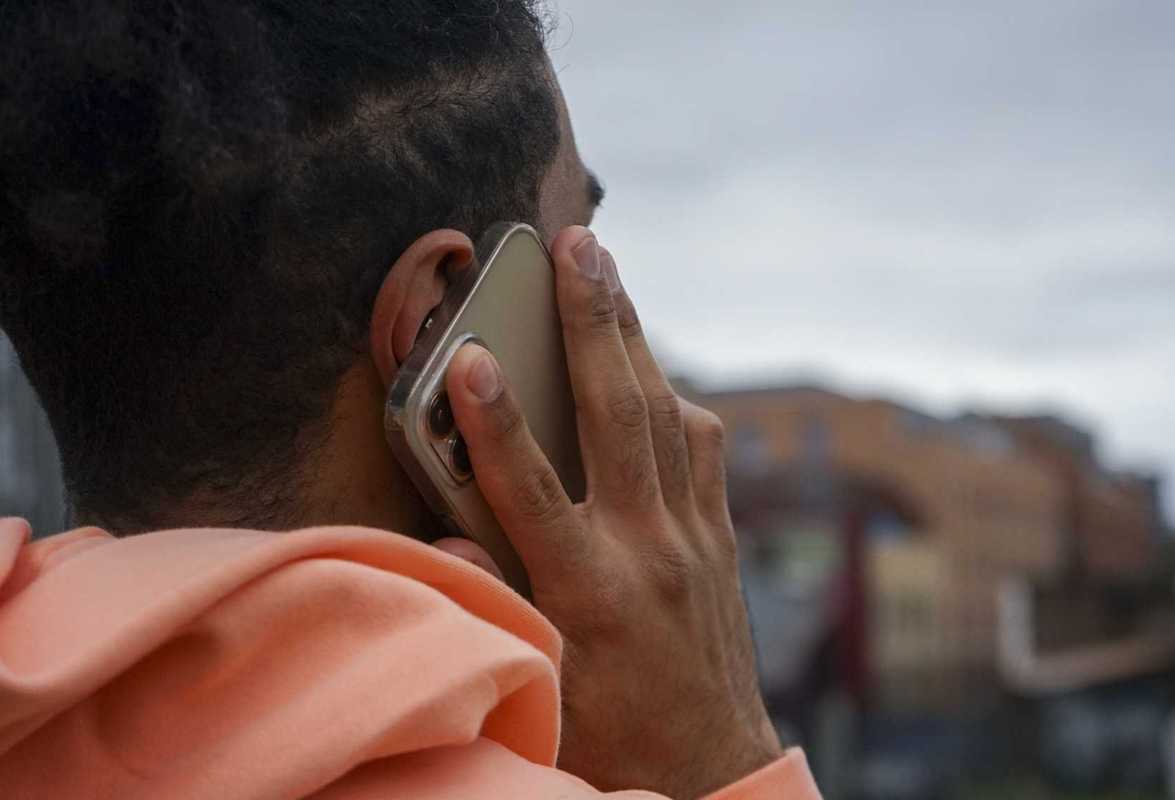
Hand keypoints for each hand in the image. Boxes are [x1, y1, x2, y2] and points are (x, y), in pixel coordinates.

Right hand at [442, 226, 781, 797]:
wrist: (714, 769)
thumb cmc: (610, 735)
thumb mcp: (538, 681)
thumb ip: (495, 598)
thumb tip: (452, 528)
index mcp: (588, 592)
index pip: (531, 488)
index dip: (494, 421)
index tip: (467, 356)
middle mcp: (649, 550)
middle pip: (617, 415)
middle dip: (592, 322)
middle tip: (577, 246)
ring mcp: (693, 537)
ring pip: (665, 414)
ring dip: (633, 335)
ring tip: (607, 269)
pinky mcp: (720, 537)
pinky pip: (701, 447)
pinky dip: (672, 396)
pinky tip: (651, 367)